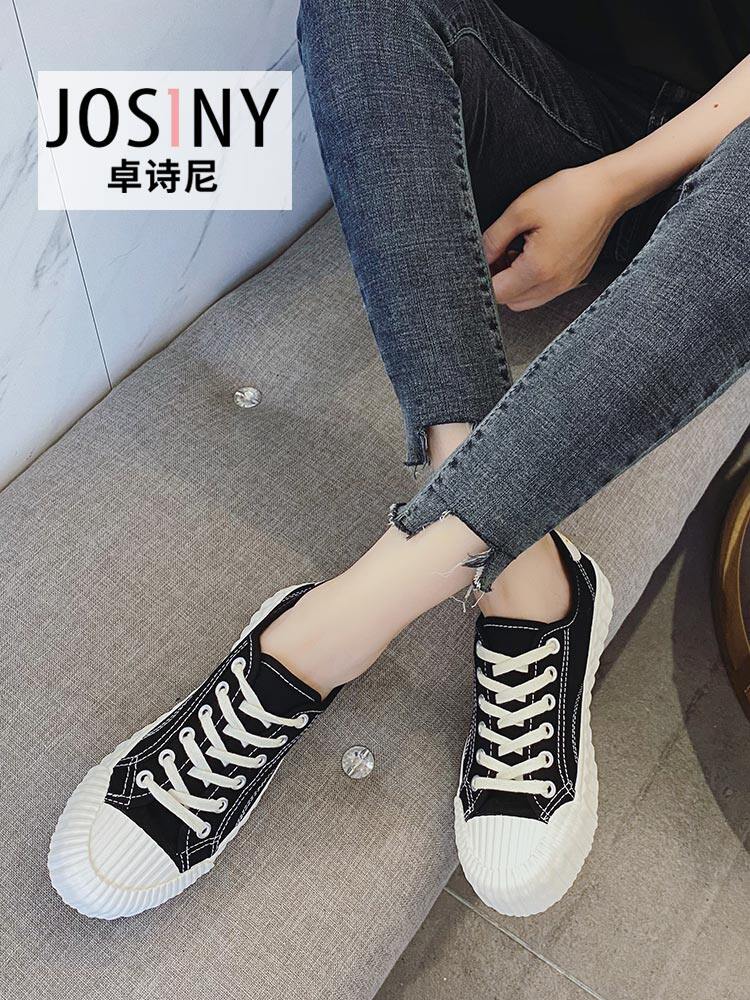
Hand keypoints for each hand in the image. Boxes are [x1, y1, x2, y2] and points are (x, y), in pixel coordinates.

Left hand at [483, 160, 625, 310]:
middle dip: (499, 282)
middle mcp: (555, 284)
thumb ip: (494, 238)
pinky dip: (533, 281)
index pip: (498, 293)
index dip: (485, 277)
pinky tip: (533, 254)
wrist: (608, 191)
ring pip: (528, 300)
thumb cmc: (569, 195)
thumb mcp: (520, 210)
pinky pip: (545, 291)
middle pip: (512, 302)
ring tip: (516, 252)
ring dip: (516, 284)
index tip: (484, 258)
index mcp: (538, 270)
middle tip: (498, 254)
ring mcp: (567, 283)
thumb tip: (480, 256)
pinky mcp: (575, 278)